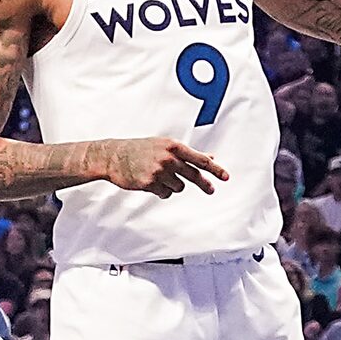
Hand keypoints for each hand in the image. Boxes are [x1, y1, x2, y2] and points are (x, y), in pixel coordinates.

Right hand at [97, 137, 227, 195]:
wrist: (114, 156)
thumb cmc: (142, 149)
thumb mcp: (165, 145)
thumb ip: (187, 153)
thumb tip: (210, 157)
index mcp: (174, 146)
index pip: (200, 159)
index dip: (215, 169)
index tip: (225, 176)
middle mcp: (168, 158)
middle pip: (193, 175)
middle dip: (204, 184)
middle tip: (212, 190)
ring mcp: (159, 171)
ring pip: (178, 187)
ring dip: (172, 185)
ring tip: (159, 177)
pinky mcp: (149, 184)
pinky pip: (165, 194)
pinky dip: (161, 191)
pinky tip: (151, 183)